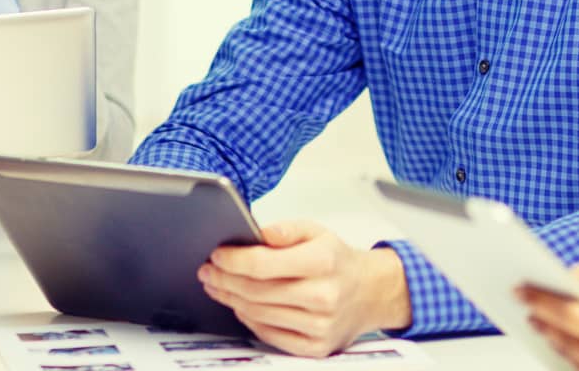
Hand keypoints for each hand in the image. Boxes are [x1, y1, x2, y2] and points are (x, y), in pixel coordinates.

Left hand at [197, 220, 410, 357]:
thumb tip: (255, 233)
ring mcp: (319, 326)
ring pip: (258, 314)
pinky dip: (249, 320)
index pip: (263, 265)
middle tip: (208, 271)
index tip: (216, 255)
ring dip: (231, 299)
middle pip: (255, 292)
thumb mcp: (317, 232)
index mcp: (323, 261)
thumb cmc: (338, 261)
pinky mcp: (315, 347)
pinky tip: (240, 305)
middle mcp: (323, 296)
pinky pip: (269, 335)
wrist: (370, 293)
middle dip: (224, 280)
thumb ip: (285, 230)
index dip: (233, 261)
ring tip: (218, 285)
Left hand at [522, 265, 578, 370]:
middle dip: (541, 317)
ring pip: (569, 357)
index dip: (542, 300)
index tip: (522, 288)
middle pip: (564, 338)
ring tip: (537, 317)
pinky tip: (561, 341)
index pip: (570, 316)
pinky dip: (568, 355)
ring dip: (551, 336)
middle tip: (522, 298)